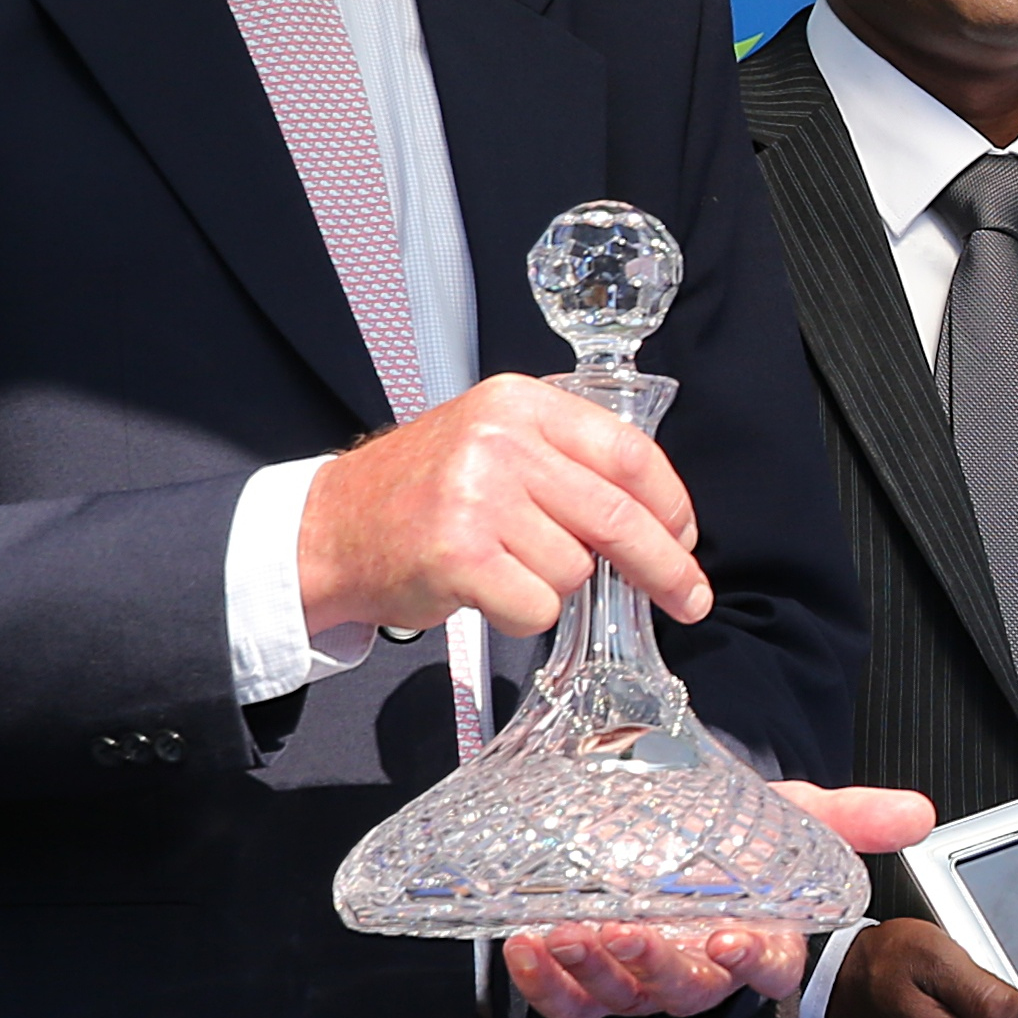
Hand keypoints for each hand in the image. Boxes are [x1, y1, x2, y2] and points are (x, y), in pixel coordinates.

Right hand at [302, 372, 709, 641]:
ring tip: (503, 565)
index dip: (671, 504)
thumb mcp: (493, 441)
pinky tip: (485, 591)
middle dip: (665, 567)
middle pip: (619, 515)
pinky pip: (537, 607)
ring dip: (553, 584)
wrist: (328, 528)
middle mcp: (499, 442)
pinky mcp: (458, 555)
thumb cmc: (420, 492)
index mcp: (519, 403)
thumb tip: (658, 516)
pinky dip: (522, 614)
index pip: (628, 453)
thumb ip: (567, 460)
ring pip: (575, 569)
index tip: (686, 538)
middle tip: (689, 598)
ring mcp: (477, 497)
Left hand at [499, 784, 941, 1017]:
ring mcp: (642, 977)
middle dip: (659, 967)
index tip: (732, 940)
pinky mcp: (590, 980)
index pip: (768, 969)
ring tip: (569, 932)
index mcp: (757, 937)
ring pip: (624, 998)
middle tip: (633, 931)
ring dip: (596, 971)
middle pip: (689, 990)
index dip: (752, 963)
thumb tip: (919, 813)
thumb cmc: (731, 830)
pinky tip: (529, 947)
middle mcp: (700, 965)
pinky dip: (546, 985)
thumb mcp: (794, 813)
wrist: (664, 817)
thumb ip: (855, 817)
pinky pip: (570, 1004)